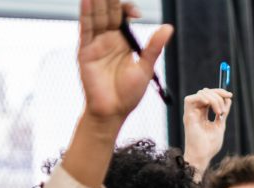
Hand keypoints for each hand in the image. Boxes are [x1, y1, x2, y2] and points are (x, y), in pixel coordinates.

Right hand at [77, 0, 173, 121]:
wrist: (113, 111)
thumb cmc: (129, 93)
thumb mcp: (146, 67)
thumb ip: (154, 46)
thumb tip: (168, 27)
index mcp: (123, 40)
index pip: (122, 15)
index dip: (127, 8)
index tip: (137, 14)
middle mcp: (108, 38)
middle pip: (108, 12)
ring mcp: (95, 43)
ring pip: (95, 16)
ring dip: (96, 2)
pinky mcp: (85, 51)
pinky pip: (85, 30)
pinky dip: (85, 15)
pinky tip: (87, 1)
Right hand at [183, 88, 232, 167]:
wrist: (202, 156)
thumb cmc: (210, 145)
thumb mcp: (220, 125)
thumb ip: (223, 112)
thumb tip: (228, 99)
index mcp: (203, 114)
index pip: (209, 96)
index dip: (219, 93)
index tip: (230, 96)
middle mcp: (196, 111)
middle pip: (205, 92)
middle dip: (218, 94)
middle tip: (225, 108)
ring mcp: (191, 113)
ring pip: (200, 94)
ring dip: (213, 99)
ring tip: (219, 113)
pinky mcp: (187, 116)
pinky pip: (190, 99)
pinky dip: (202, 98)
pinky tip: (210, 106)